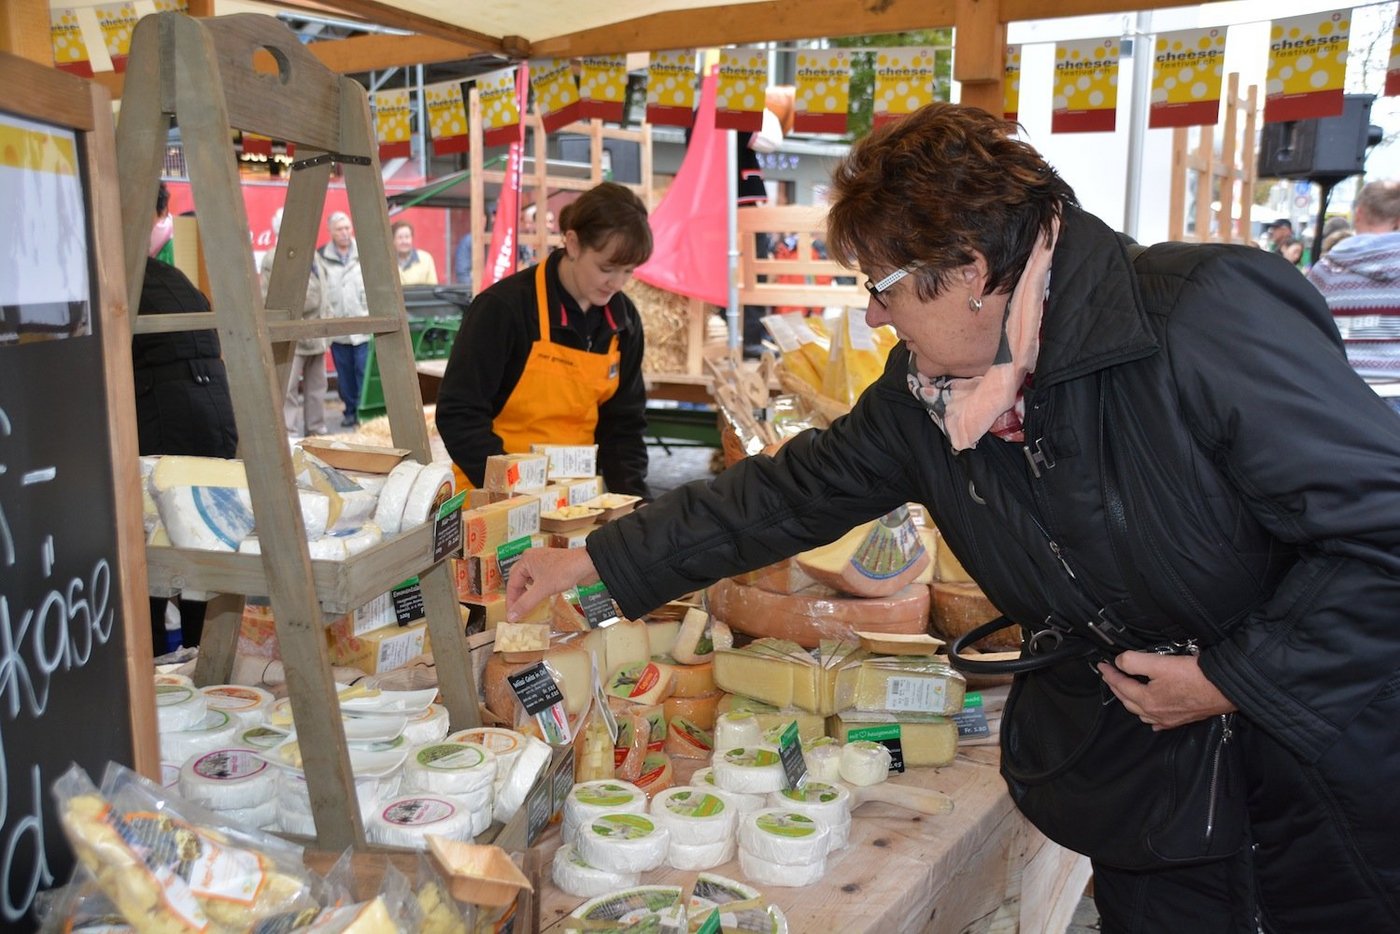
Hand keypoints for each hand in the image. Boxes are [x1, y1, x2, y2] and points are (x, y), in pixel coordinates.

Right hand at [506, 547, 599, 620]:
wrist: (589, 564)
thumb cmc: (565, 571)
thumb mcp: (542, 589)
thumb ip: (525, 603)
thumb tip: (511, 616)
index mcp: (526, 560)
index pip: (512, 583)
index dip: (511, 600)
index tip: (511, 615)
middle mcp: (532, 559)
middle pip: (519, 581)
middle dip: (518, 597)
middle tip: (517, 612)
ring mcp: (543, 563)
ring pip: (529, 582)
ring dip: (528, 595)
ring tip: (527, 608)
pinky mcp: (552, 569)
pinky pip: (540, 582)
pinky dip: (537, 591)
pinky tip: (539, 600)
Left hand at [1096, 651, 1235, 730]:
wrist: (1226, 688)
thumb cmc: (1194, 676)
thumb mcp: (1160, 663)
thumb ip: (1134, 661)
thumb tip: (1120, 662)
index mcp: (1147, 700)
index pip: (1121, 685)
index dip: (1109, 673)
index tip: (1102, 665)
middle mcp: (1156, 713)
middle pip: (1128, 701)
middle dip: (1116, 687)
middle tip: (1110, 676)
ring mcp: (1170, 719)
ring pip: (1143, 712)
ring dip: (1131, 701)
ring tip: (1126, 691)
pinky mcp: (1184, 718)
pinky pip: (1160, 721)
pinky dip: (1150, 716)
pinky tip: (1151, 716)